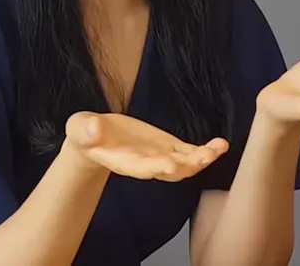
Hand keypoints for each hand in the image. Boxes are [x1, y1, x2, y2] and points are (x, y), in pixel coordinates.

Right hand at [63, 111, 228, 181]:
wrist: (95, 138)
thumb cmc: (84, 133)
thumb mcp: (78, 128)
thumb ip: (85, 129)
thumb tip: (93, 128)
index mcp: (123, 161)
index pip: (140, 167)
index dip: (154, 167)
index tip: (168, 166)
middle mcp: (145, 164)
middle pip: (169, 171)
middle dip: (187, 166)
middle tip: (203, 157)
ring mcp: (160, 157)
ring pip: (185, 165)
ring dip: (202, 159)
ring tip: (217, 149)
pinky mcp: (169, 148)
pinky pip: (190, 153)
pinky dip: (206, 151)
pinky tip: (221, 144)